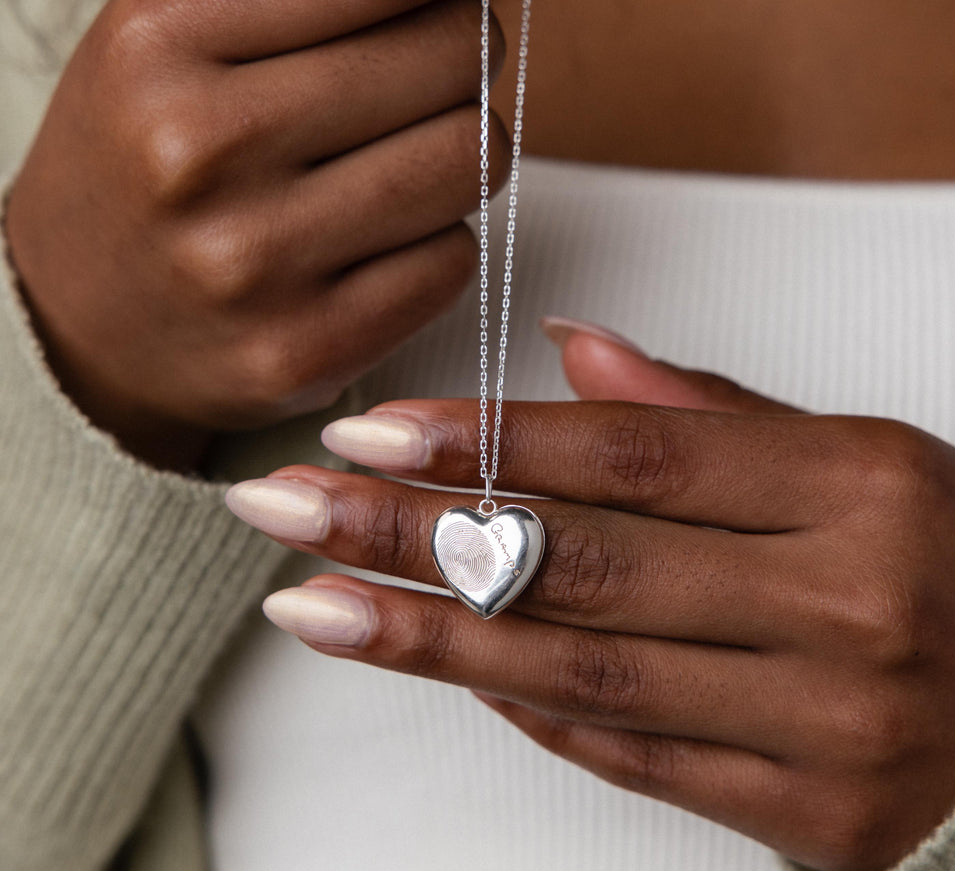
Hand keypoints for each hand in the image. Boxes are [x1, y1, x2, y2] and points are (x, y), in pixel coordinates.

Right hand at [6, 0, 506, 468]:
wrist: (81, 331)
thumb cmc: (144, 173)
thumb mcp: (172, 44)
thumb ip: (300, 0)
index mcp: (161, 43)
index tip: (436, 14)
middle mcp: (202, 149)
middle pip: (450, 61)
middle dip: (460, 67)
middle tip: (433, 85)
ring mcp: (255, 262)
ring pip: (469, 160)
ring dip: (462, 157)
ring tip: (411, 165)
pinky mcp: (309, 348)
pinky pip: (454, 261)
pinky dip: (438, 244)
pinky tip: (385, 245)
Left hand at [225, 326, 954, 870]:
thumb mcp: (872, 460)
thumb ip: (715, 412)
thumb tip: (576, 354)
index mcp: (857, 489)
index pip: (630, 456)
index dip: (487, 444)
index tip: (372, 435)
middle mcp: (837, 603)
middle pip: (580, 562)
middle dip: (415, 536)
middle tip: (290, 512)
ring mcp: (818, 719)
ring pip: (586, 668)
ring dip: (433, 640)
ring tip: (317, 607)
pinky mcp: (800, 807)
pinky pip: (633, 754)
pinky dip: (529, 710)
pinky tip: (441, 677)